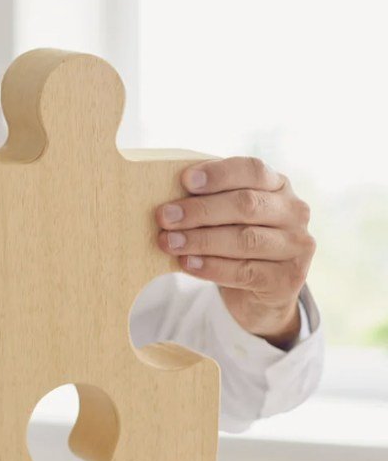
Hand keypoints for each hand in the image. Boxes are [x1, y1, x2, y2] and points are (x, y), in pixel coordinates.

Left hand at [156, 156, 315, 348]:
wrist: (260, 290)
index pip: (252, 170)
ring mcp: (296, 245)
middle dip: (200, 210)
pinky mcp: (288, 277)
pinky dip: (212, 267)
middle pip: (246, 205)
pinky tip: (188, 263)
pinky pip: (245, 271)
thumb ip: (209, 200)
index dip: (219, 174)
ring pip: (245, 239)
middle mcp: (294, 212)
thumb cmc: (235, 241)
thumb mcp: (226, 216)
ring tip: (169, 242)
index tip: (185, 180)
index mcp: (278, 185)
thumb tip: (169, 199)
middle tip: (164, 217)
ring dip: (201, 240)